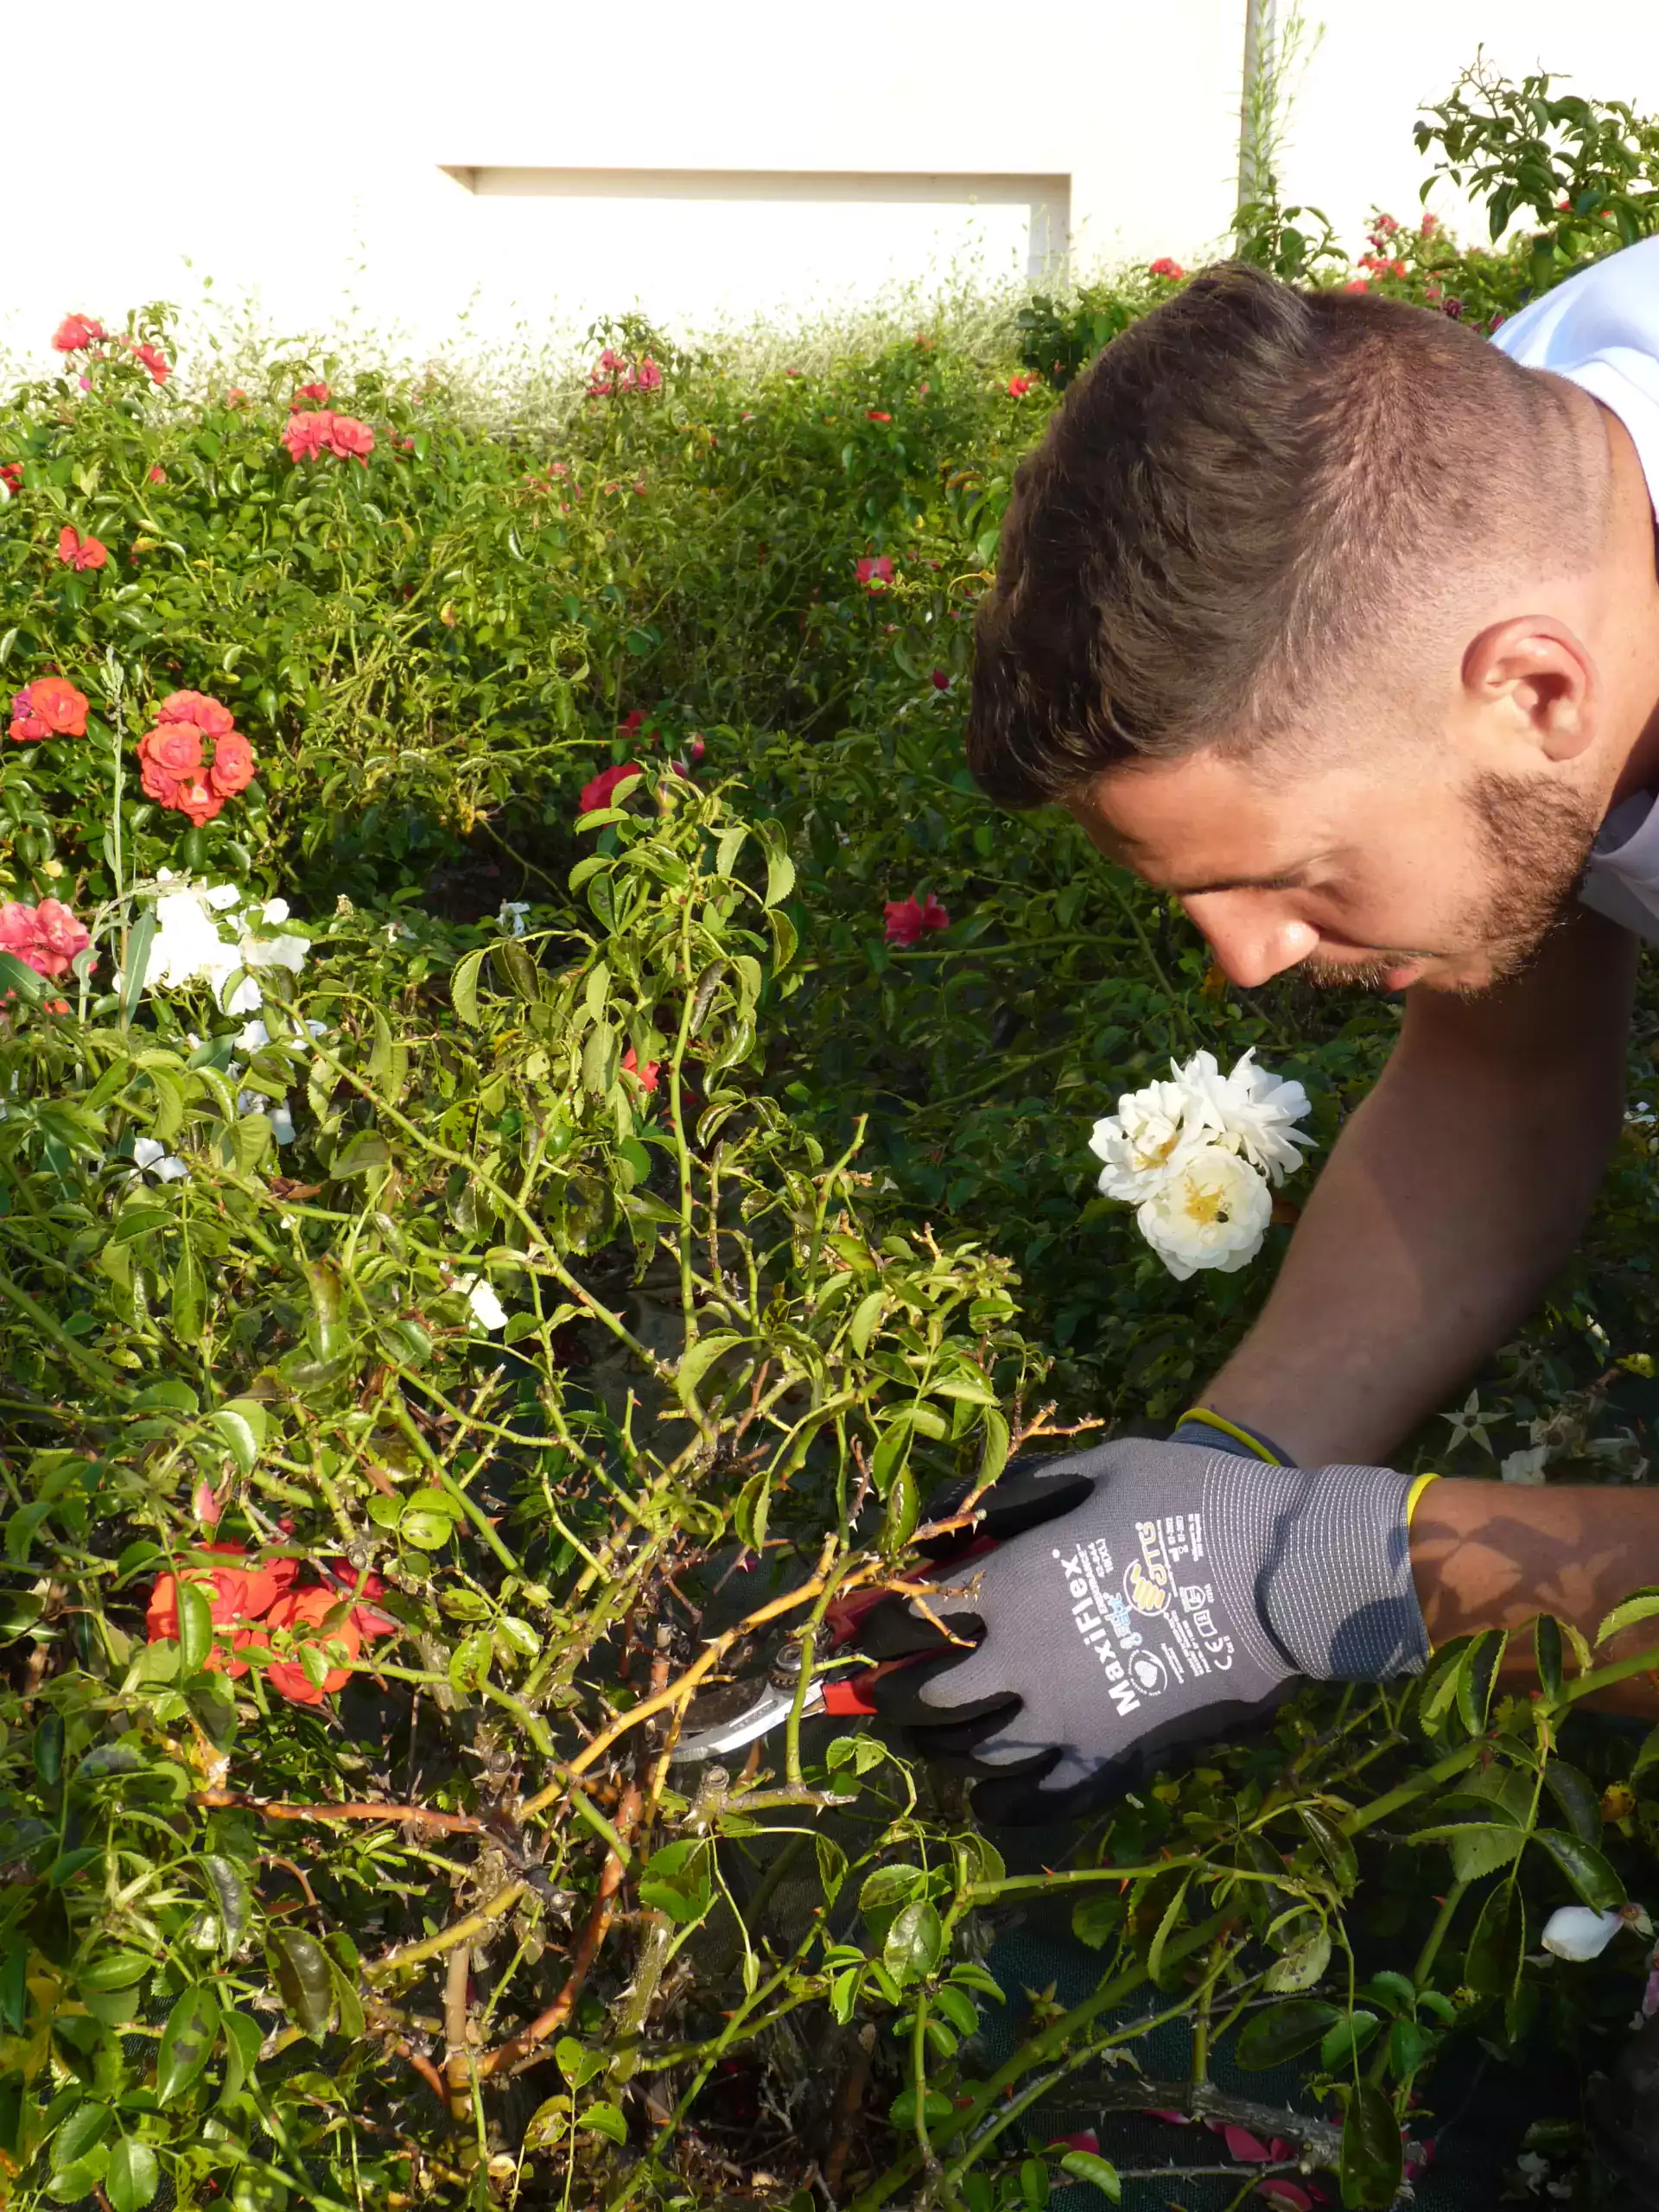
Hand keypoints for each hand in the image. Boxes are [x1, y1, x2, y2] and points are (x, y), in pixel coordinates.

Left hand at [861, 1436, 1427, 1823]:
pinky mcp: (1114, 1765)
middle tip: (877, 1690)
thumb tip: (943, 1521)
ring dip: (932, 1749)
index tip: (858, 1628)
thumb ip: (1010, 1495)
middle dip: (888, 1696)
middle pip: (923, 1700)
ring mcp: (1069, 1724)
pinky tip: (986, 1796)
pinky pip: (1037, 1807)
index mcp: (1011, 1586)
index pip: (906, 1620)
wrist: (1283, 1572)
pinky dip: (999, 1806)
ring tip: (922, 1739)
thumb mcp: (1094, 1469)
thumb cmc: (1187, 1502)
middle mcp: (1023, 1664)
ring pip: (969, 1757)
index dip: (870, 1627)